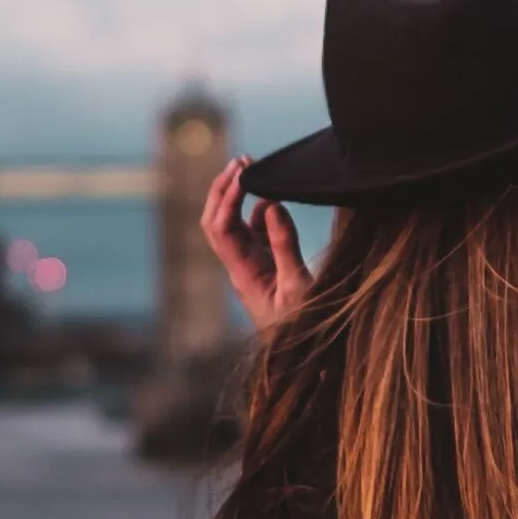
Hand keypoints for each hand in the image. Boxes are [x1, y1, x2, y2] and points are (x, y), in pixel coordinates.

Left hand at [200, 157, 310, 332]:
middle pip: (214, 222)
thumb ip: (285, 245)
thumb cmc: (302, 328)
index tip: (244, 174)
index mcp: (242, 273)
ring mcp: (249, 266)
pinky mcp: (262, 267)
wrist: (303, 357)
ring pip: (230, 225)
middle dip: (221, 189)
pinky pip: (252, 233)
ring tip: (250, 167)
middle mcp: (239, 267)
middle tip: (240, 161)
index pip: (221, 228)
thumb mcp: (299, 287)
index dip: (227, 198)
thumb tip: (271, 205)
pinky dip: (256, 210)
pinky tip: (269, 197)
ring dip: (234, 196)